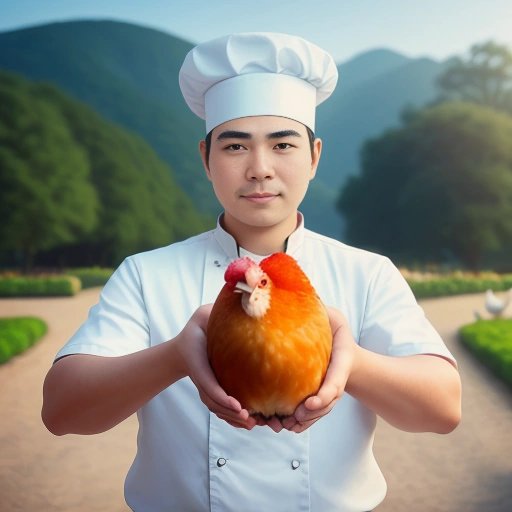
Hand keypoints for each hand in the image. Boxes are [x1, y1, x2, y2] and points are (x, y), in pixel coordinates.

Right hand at [173, 304, 256, 429]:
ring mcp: (206, 385)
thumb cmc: (198, 328)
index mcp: (200, 364)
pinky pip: (221, 407)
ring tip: (253, 423)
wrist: (186, 344)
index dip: (222, 397)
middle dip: (231, 413)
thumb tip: (242, 295)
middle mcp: (203, 377)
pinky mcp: (213, 389)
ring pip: (217, 408)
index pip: (208, 384)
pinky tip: (249, 422)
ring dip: (234, 419)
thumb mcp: (203, 316)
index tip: (238, 406)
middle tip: (250, 418)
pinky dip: (232, 417)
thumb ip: (215, 311)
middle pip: (214, 402)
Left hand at [280, 307, 356, 432]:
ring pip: (320, 411)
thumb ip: (321, 308)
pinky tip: (286, 426)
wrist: (341, 348)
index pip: (337, 379)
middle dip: (313, 414)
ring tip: (286, 425)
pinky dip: (302, 423)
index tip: (309, 403)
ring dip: (305, 422)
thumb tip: (295, 295)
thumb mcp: (332, 315)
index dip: (326, 393)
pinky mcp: (319, 395)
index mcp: (343, 358)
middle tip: (294, 418)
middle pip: (328, 401)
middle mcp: (337, 377)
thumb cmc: (332, 328)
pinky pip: (313, 413)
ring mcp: (329, 388)